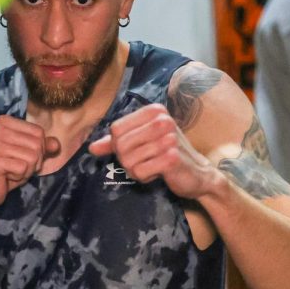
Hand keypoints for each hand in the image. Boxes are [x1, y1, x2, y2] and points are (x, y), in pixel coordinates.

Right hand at [0, 115, 60, 209]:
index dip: (38, 149)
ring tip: (11, 172)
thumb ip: (43, 146)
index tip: (22, 156)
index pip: (38, 132)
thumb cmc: (9, 170)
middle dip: (33, 162)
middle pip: (37, 144)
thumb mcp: (29, 155)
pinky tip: (6, 177)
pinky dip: (19, 176)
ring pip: (32, 157)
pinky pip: (22, 167)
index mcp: (3, 122)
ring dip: (26, 170)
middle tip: (17, 167)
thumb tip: (56, 144)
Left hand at [88, 104, 219, 199]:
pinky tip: (159, 174)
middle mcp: (162, 121)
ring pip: (128, 161)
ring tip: (152, 166)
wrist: (198, 174)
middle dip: (127, 160)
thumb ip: (116, 143)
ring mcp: (169, 138)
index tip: (136, 149)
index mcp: (154, 111)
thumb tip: (91, 148)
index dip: (119, 146)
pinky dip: (145, 178)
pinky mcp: (171, 158)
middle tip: (144, 161)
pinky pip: (139, 172)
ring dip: (136, 170)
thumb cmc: (167, 154)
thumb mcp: (142, 142)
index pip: (116, 129)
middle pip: (120, 145)